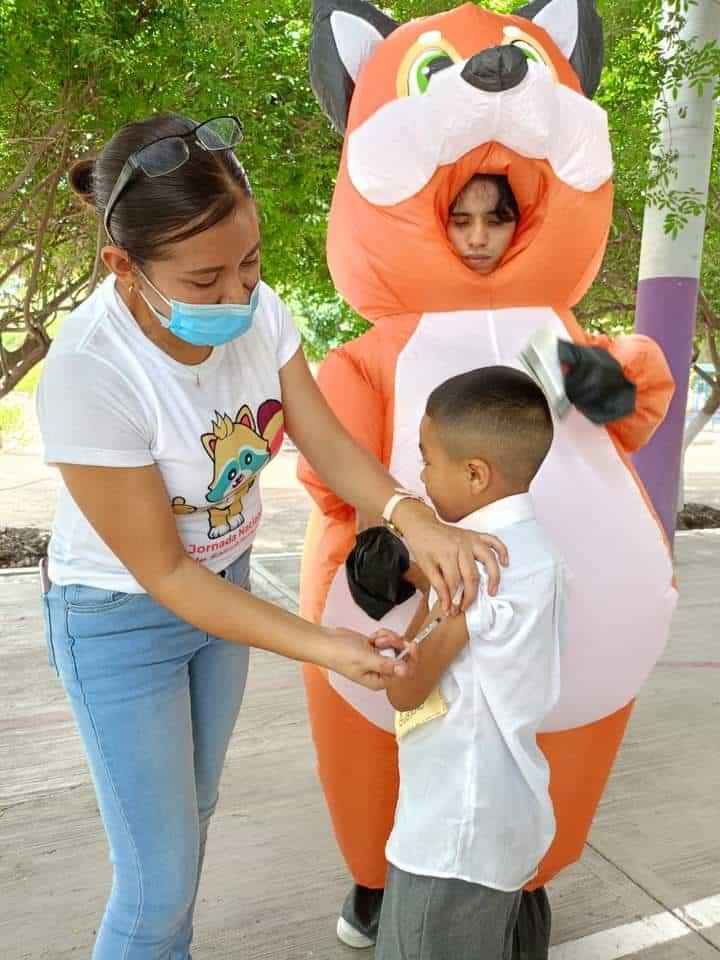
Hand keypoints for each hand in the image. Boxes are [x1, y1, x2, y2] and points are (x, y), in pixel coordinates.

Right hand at [322, 627, 407, 690]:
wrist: (327, 642)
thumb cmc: (341, 655)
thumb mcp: (366, 660)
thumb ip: (387, 665)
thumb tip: (405, 671)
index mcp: (381, 680)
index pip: (405, 673)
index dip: (412, 659)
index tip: (412, 644)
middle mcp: (382, 671)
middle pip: (403, 657)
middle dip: (396, 645)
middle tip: (387, 639)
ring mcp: (379, 658)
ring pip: (397, 646)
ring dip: (388, 639)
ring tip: (375, 639)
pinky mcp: (376, 647)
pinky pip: (389, 639)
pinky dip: (383, 635)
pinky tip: (373, 637)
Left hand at [393, 500, 507, 612]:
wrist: (422, 527)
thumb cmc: (423, 546)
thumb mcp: (426, 567)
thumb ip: (438, 586)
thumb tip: (447, 605)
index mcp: (446, 554)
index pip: (454, 582)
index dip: (454, 599)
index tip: (453, 609)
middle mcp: (461, 546)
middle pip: (471, 575)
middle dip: (470, 595)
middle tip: (466, 606)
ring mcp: (470, 540)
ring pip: (488, 559)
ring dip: (493, 577)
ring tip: (491, 591)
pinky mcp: (475, 535)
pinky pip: (493, 541)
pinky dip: (502, 551)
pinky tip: (505, 563)